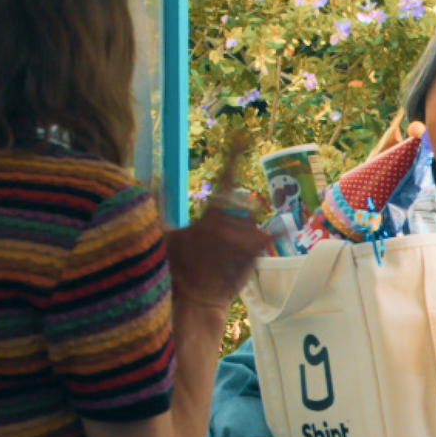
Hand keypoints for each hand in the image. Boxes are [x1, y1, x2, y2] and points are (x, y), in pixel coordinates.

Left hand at [164, 138, 271, 309]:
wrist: (193, 299)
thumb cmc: (178, 268)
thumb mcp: (163, 234)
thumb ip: (160, 206)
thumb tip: (153, 177)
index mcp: (212, 216)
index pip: (225, 181)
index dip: (233, 158)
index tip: (242, 136)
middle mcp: (231, 223)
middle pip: (237, 200)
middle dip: (230, 208)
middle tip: (214, 231)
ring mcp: (244, 238)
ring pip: (248, 217)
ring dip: (236, 229)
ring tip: (216, 253)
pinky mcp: (254, 253)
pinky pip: (267, 236)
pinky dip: (277, 230)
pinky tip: (282, 224)